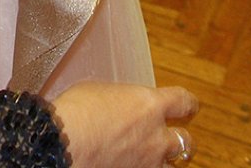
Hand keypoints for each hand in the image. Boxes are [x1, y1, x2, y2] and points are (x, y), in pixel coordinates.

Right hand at [51, 82, 198, 167]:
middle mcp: (156, 136)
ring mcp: (148, 163)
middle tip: (175, 138)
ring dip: (165, 161)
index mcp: (149, 105)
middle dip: (181, 139)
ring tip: (155, 158)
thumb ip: (118, 100)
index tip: (187, 106)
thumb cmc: (74, 112)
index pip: (183, 102)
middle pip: (186, 140)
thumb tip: (118, 105)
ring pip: (173, 166)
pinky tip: (131, 165)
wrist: (62, 144)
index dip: (188, 104)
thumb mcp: (98, 91)